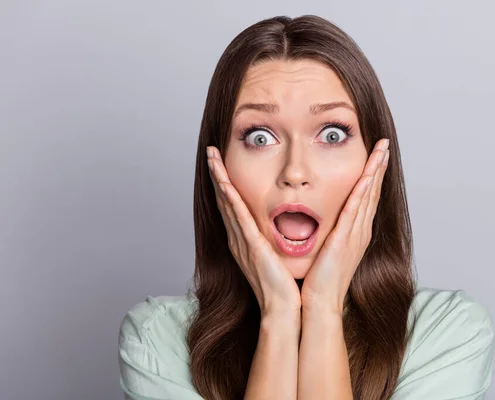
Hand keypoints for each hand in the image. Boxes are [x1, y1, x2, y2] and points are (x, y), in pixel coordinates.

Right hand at [206, 146, 301, 315]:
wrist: (282, 308)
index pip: (232, 205)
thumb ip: (271, 239)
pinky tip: (225, 184)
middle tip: (211, 152)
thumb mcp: (274, 255)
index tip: (222, 163)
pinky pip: (239, 219)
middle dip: (217, 174)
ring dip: (219, 179)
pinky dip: (230, 200)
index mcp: (244, 240)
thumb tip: (280, 224)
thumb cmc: (282, 285)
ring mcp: (242, 242)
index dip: (224, 182)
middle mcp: (238, 238)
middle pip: (223, 200)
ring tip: (212, 158)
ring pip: (227, 204)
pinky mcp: (251, 247)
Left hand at [300, 138, 389, 314]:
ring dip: (375, 171)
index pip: (366, 198)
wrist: (320, 302)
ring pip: (368, 196)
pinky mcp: (346, 239)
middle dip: (378, 167)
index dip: (372, 176)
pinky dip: (363, 190)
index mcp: (355, 233)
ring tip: (381, 150)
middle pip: (372, 192)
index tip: (375, 156)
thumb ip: (329, 234)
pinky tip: (368, 174)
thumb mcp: (327, 250)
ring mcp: (356, 235)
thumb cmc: (321, 280)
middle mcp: (360, 231)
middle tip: (384, 145)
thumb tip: (322, 220)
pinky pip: (356, 209)